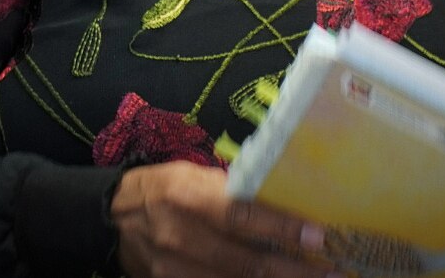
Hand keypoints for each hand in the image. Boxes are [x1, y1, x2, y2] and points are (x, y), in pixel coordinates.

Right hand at [112, 161, 337, 277]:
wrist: (112, 220)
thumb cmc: (161, 188)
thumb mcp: (190, 176)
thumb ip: (229, 192)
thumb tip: (279, 203)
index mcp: (187, 197)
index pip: (243, 217)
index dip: (282, 229)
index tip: (319, 237)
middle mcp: (181, 237)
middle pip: (246, 262)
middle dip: (293, 271)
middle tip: (332, 273)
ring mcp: (174, 272)